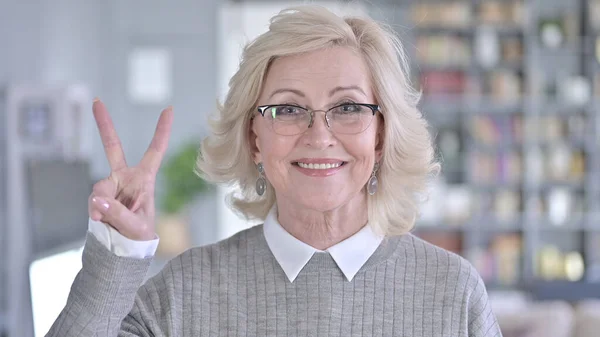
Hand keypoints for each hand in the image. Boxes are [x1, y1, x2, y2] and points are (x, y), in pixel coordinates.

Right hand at [88, 99, 173, 240]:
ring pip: (100, 188)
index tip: (169, 109)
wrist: (125, 248)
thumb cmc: (139, 235)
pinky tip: (101, 220)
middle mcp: (126, 178)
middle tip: (97, 102)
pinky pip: (92, 200)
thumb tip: (98, 201)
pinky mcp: (98, 196)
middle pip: (113, 147)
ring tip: (110, 220)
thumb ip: (118, 214)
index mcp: (144, 179)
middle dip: (104, 125)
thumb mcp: (135, 227)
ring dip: (102, 205)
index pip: (155, 151)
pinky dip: (95, 211)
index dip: (161, 131)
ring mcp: (110, 186)